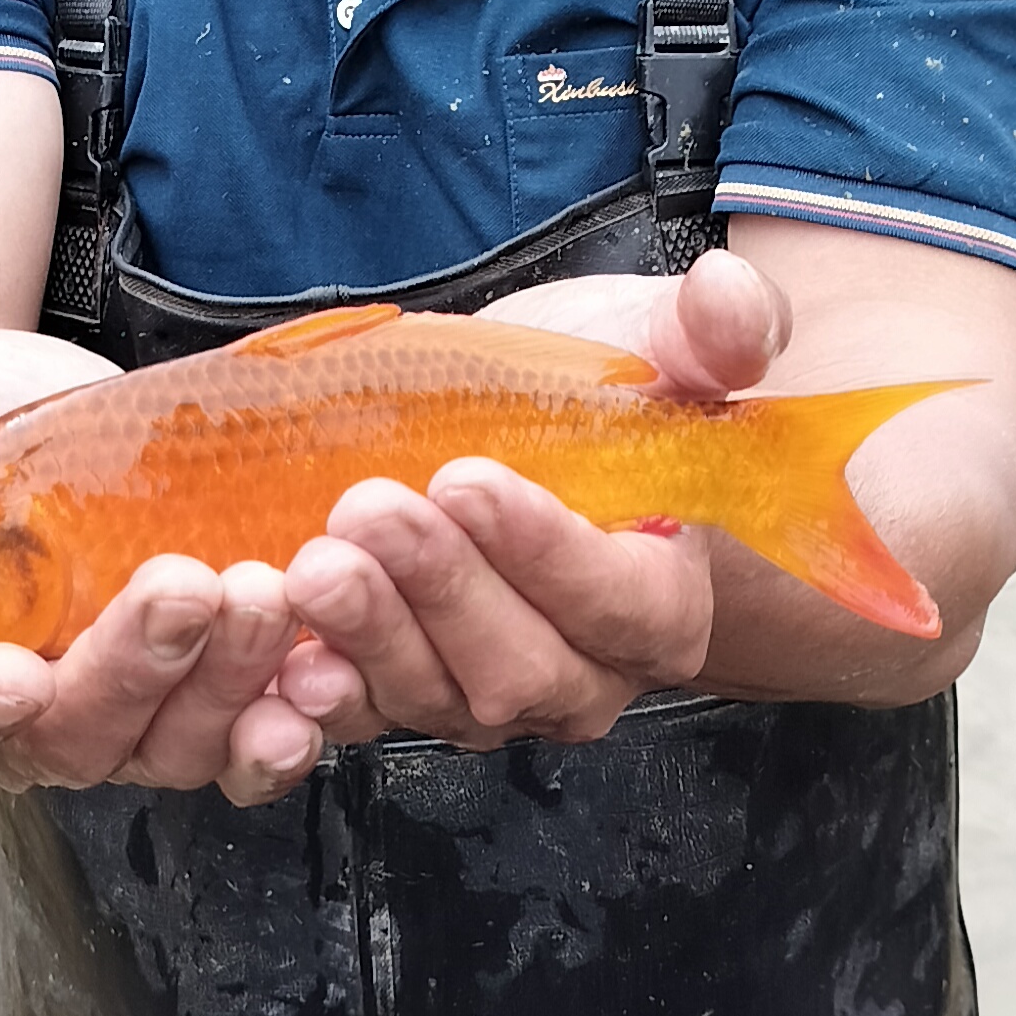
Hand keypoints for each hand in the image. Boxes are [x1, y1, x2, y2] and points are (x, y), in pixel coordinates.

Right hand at [0, 335, 331, 807]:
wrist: (37, 412)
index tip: (12, 676)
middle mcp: (31, 710)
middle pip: (75, 733)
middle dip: (136, 669)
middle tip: (192, 583)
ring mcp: (132, 707)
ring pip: (177, 738)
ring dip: (230, 683)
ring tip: (274, 591)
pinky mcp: (214, 682)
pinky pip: (256, 727)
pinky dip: (297, 711)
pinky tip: (331, 669)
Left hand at [268, 251, 785, 749]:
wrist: (516, 429)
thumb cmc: (595, 400)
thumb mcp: (656, 345)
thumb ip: (714, 331)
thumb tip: (729, 296)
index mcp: (661, 602)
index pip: (617, 601)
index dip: (544, 552)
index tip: (468, 479)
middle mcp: (580, 672)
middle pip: (519, 668)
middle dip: (441, 591)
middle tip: (368, 510)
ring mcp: (483, 695)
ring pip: (434, 698)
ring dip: (370, 637)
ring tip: (314, 566)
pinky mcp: (399, 695)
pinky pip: (361, 720)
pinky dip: (322, 699)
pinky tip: (286, 660)